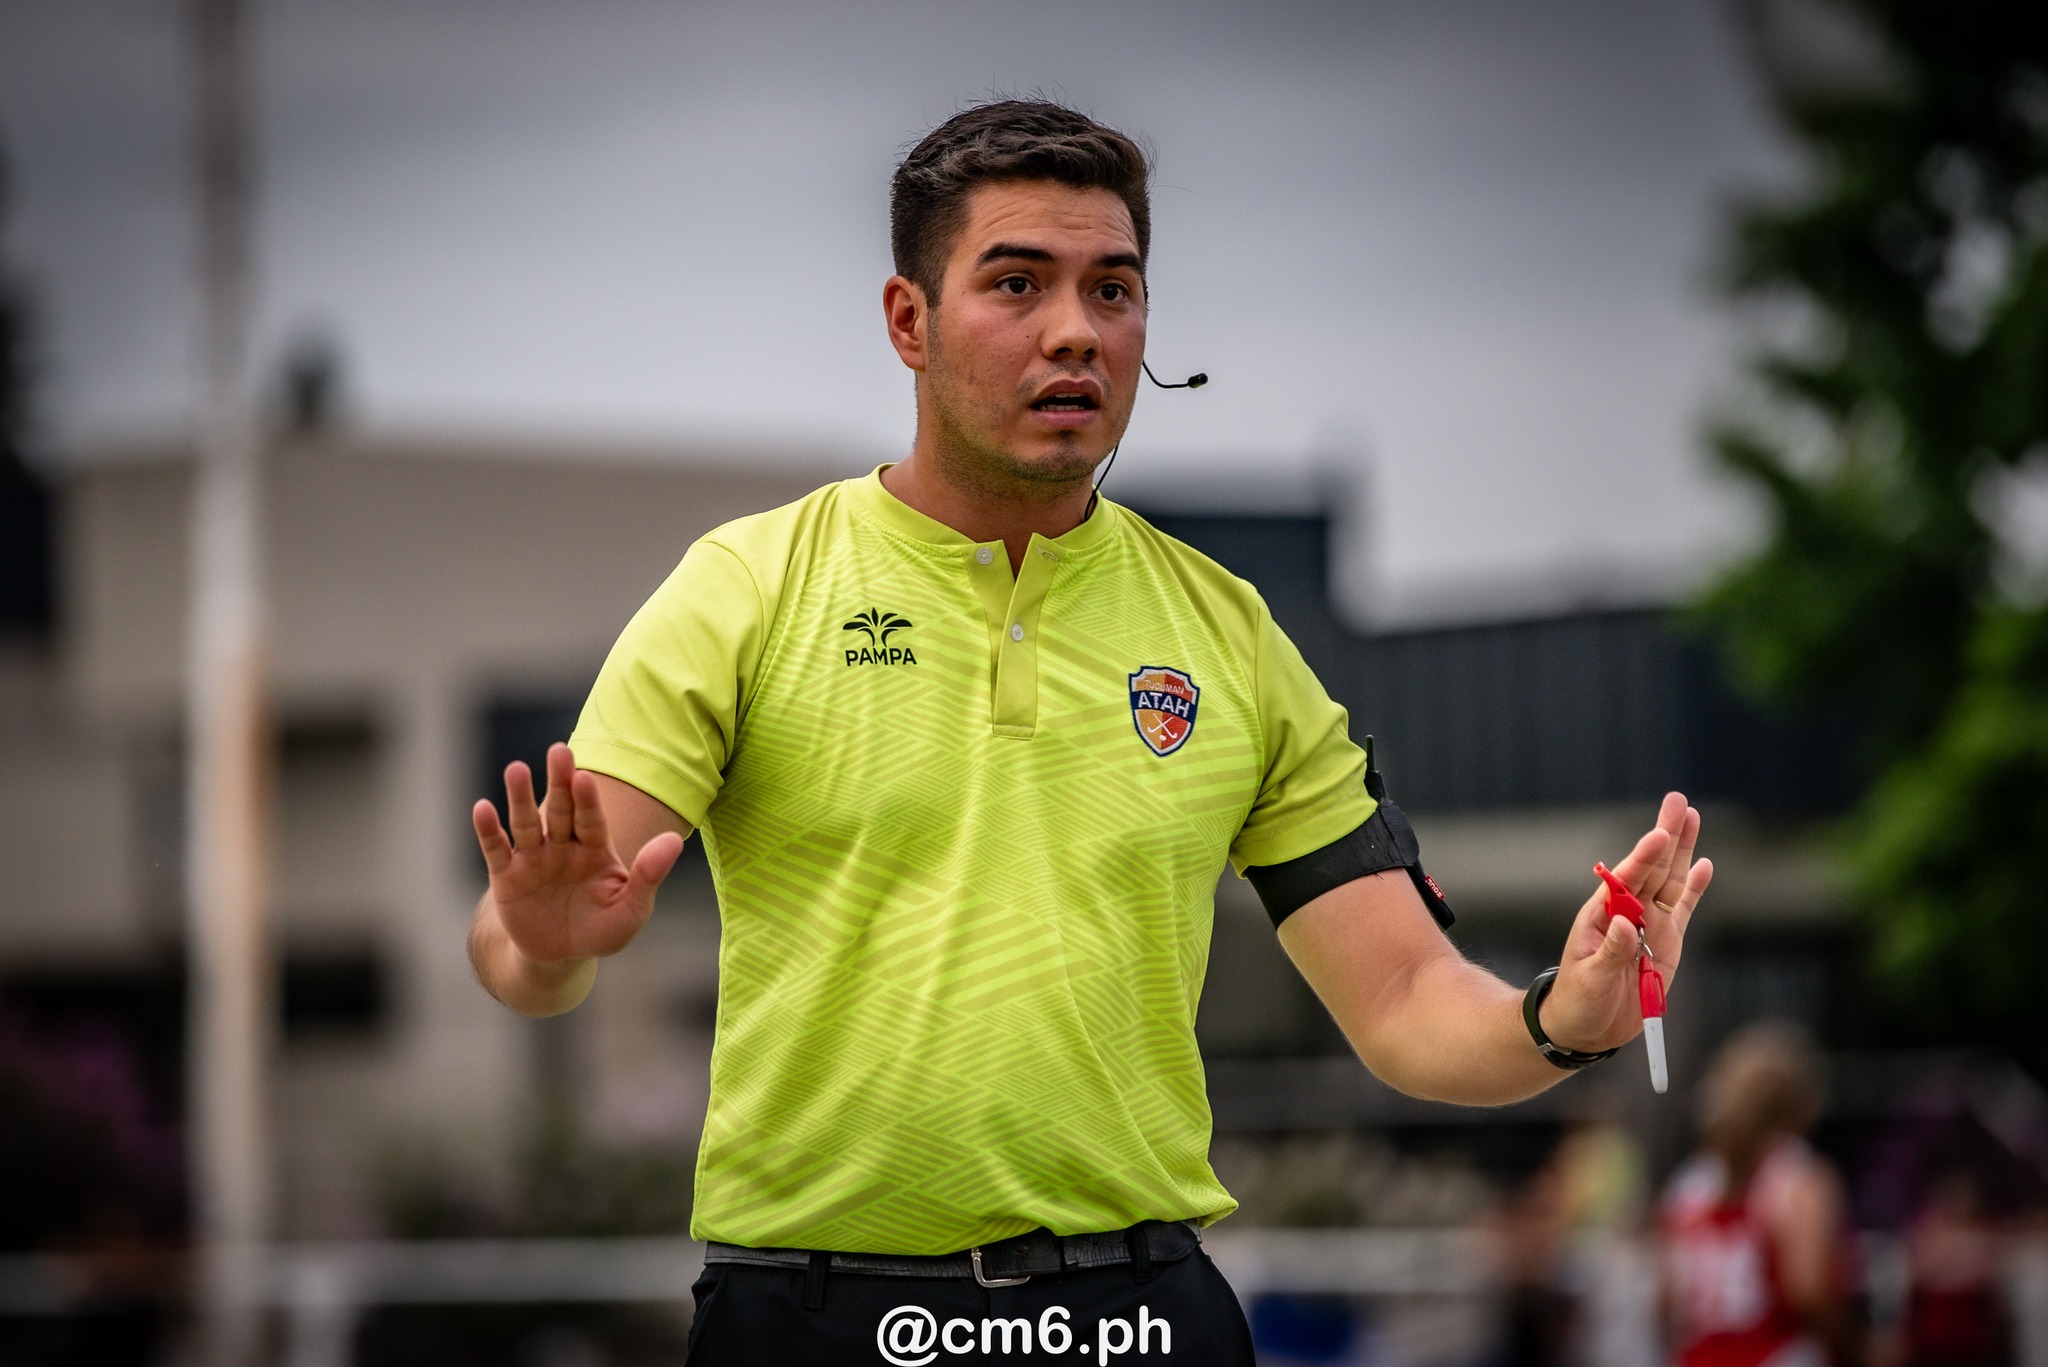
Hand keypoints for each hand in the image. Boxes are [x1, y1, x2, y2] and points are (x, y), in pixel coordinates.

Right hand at [471, 742, 684, 968]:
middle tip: (558, 750)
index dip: (588, 799)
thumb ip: (649, 875)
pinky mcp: (507, 876)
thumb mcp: (631, 909)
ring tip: (516, 769)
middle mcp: (564, 845)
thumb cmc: (601, 929)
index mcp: (596, 848)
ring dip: (520, 797)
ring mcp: (534, 858)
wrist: (560, 956)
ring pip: (526, 823)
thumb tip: (675, 841)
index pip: (592, 819)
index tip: (585, 776)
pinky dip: (488, 830)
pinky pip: (497, 849)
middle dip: (559, 782)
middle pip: (561, 809)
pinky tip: (482, 808)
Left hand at [1538, 791, 1711, 1053]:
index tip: (1658, 834)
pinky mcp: (1669, 943)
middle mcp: (1629, 912)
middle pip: (1652, 869)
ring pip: (1670, 882)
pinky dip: (1694, 889)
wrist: (1588, 1028)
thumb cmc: (1579, 1000)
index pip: (1626, 879)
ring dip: (1682, 851)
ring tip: (1691, 816)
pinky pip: (1684, 910)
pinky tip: (1703, 864)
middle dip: (1666, 835)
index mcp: (1602, 914)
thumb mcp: (1590, 978)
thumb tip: (1625, 924)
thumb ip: (1610, 951)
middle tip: (1678, 801)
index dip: (1644, 856)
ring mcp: (1651, 925)